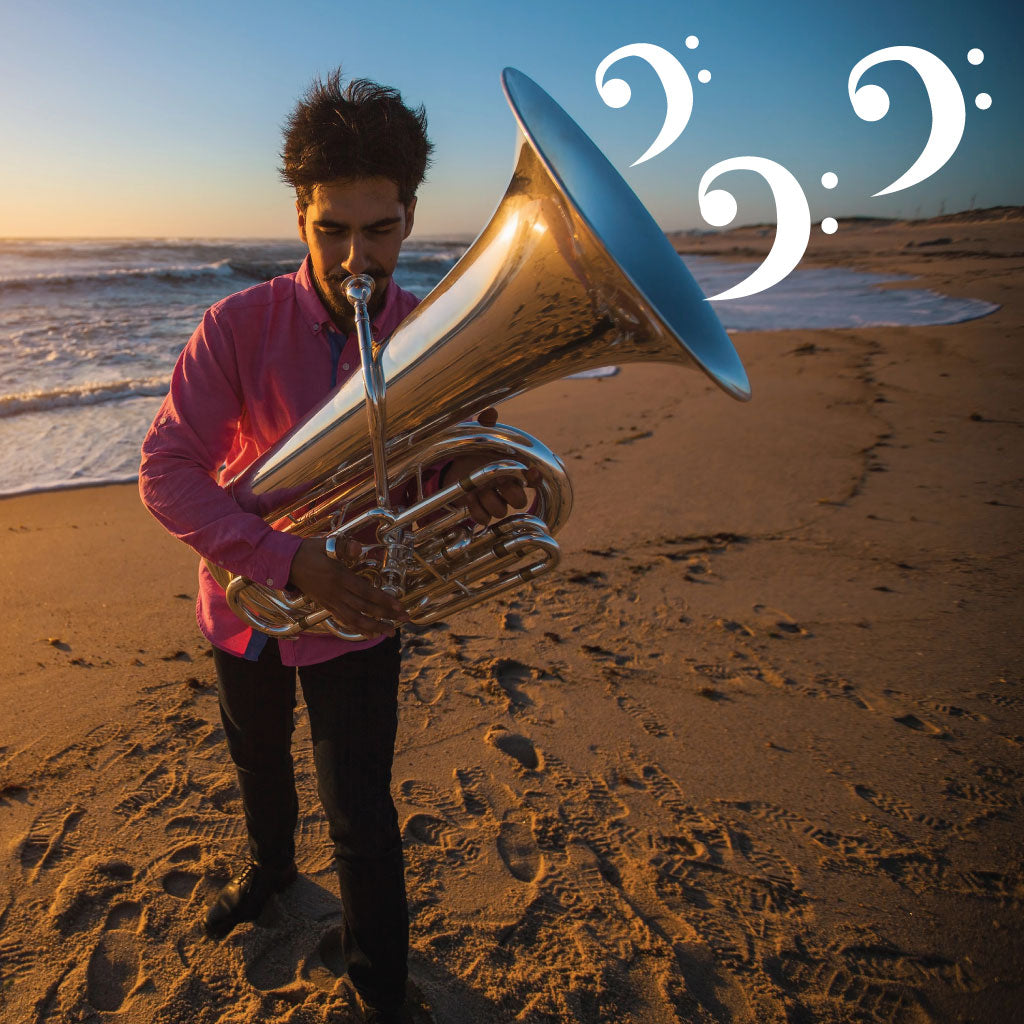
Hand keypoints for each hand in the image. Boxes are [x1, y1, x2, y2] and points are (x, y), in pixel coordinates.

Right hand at [288, 537, 408, 636]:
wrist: (284, 563)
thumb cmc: (307, 551)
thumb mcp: (325, 544)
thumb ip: (343, 547)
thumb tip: (358, 549)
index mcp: (339, 577)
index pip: (366, 592)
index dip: (384, 600)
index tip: (399, 606)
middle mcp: (336, 593)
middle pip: (365, 608)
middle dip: (386, 615)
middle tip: (404, 620)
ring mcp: (330, 601)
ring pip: (354, 619)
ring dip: (373, 627)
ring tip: (388, 632)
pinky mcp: (325, 605)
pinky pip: (343, 620)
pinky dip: (357, 628)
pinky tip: (368, 633)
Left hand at [440, 408, 538, 525]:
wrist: (458, 465)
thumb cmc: (478, 450)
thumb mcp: (482, 435)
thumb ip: (487, 424)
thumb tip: (490, 411)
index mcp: (514, 470)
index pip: (535, 479)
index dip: (535, 479)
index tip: (531, 472)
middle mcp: (508, 488)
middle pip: (520, 502)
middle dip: (509, 494)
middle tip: (495, 482)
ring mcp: (496, 501)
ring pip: (501, 512)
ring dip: (488, 501)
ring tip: (475, 490)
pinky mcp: (482, 512)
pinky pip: (485, 520)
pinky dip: (476, 511)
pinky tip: (469, 498)